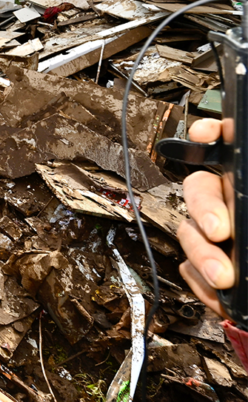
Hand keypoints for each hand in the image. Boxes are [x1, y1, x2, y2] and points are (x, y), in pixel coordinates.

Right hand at [179, 118, 235, 318]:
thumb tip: (244, 205)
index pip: (227, 147)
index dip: (212, 135)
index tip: (205, 136)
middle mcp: (232, 205)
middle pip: (199, 190)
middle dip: (204, 208)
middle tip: (220, 231)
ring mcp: (217, 238)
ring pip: (190, 235)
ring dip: (203, 257)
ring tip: (223, 278)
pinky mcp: (209, 271)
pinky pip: (191, 272)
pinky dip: (203, 287)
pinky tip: (221, 297)